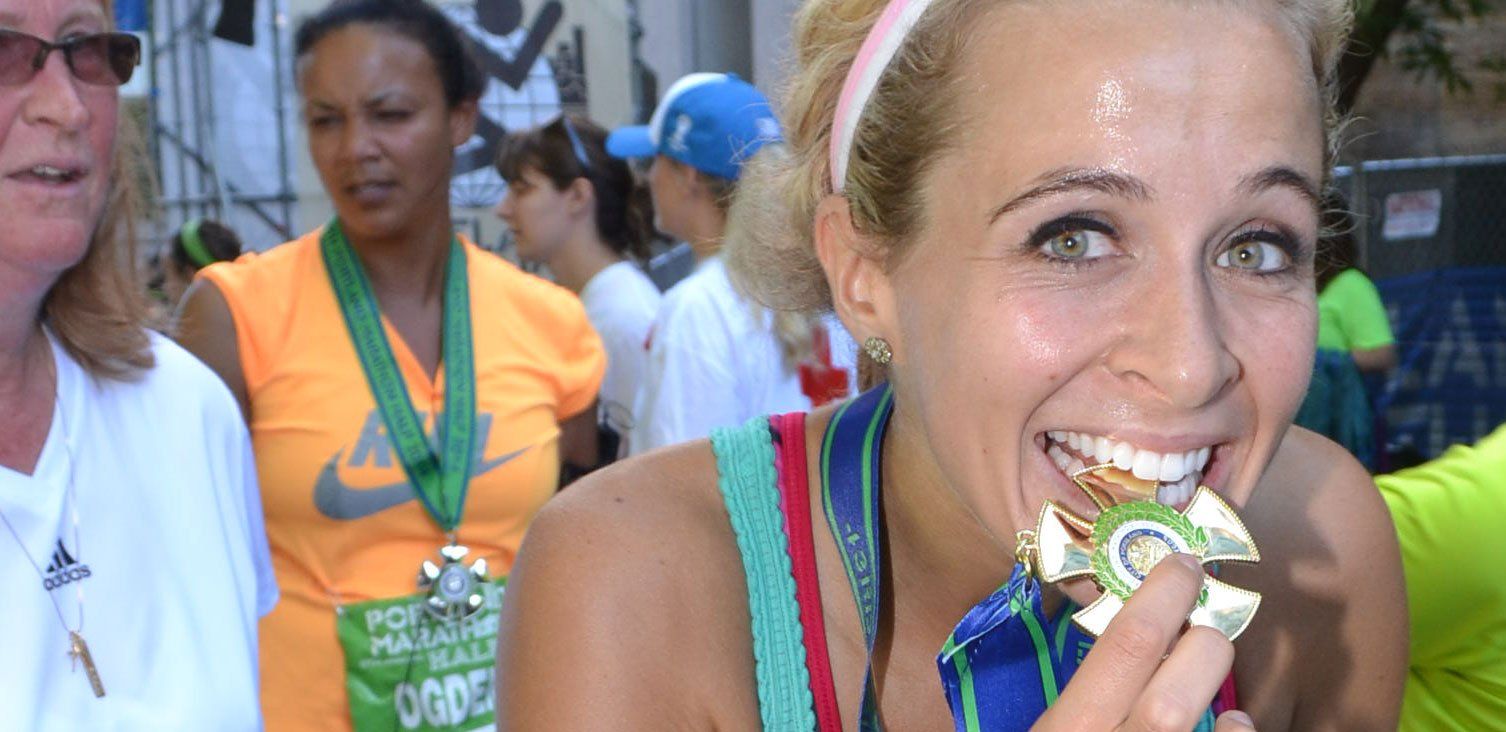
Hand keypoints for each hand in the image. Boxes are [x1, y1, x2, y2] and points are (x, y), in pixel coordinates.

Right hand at [1033, 553, 1255, 730]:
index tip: (1183, 566)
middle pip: (1172, 692)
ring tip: (1210, 669)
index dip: (1165, 594)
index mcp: (1065, 726)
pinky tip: (1233, 723)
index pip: (1125, 645)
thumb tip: (1133, 631)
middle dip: (1203, 647)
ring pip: (1191, 721)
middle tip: (1203, 628)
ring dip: (1213, 686)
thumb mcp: (1049, 727)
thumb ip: (1079, 693)